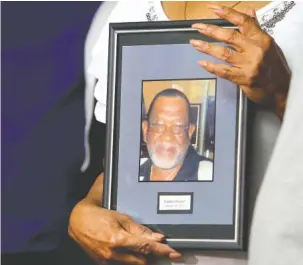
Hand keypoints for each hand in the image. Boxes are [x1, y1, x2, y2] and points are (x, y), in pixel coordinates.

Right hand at [68, 199, 181, 264]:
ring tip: (136, 245)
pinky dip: (128, 258)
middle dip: (150, 254)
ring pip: (132, 264)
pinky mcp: (102, 264)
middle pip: (142, 260)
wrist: (79, 222)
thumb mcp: (122, 218)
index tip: (175, 254)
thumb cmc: (101, 216)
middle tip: (156, 246)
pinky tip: (126, 248)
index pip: (146, 247)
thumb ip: (140, 230)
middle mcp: (113, 254)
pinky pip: (121, 264)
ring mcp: (107, 261)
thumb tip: (157, 237)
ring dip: (139, 256)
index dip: (162, 251)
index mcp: (119, 240)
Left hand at [190, 4, 290, 119]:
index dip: (227, 13)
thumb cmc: (273, 65)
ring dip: (206, 47)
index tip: (212, 8)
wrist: (280, 88)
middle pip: (229, 36)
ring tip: (194, 43)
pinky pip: (224, 71)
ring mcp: (249, 65)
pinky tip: (201, 63)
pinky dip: (212, 67)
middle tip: (196, 27)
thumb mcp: (268, 44)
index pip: (242, 21)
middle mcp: (255, 50)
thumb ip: (255, 29)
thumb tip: (248, 11)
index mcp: (261, 39)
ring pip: (224, 53)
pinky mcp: (243, 79)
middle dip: (210, 30)